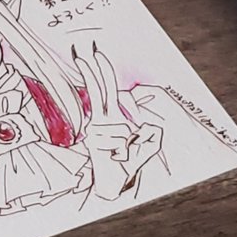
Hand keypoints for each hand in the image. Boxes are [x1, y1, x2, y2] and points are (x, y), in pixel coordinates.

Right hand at [73, 42, 162, 198]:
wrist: (113, 184)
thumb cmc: (128, 165)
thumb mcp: (149, 147)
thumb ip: (154, 135)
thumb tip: (150, 125)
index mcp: (112, 117)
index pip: (107, 89)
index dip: (102, 71)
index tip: (95, 55)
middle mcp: (101, 120)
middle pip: (97, 90)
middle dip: (90, 71)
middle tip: (82, 53)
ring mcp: (95, 130)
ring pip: (121, 126)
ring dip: (128, 142)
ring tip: (123, 154)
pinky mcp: (93, 142)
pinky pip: (117, 139)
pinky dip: (122, 150)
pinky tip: (117, 157)